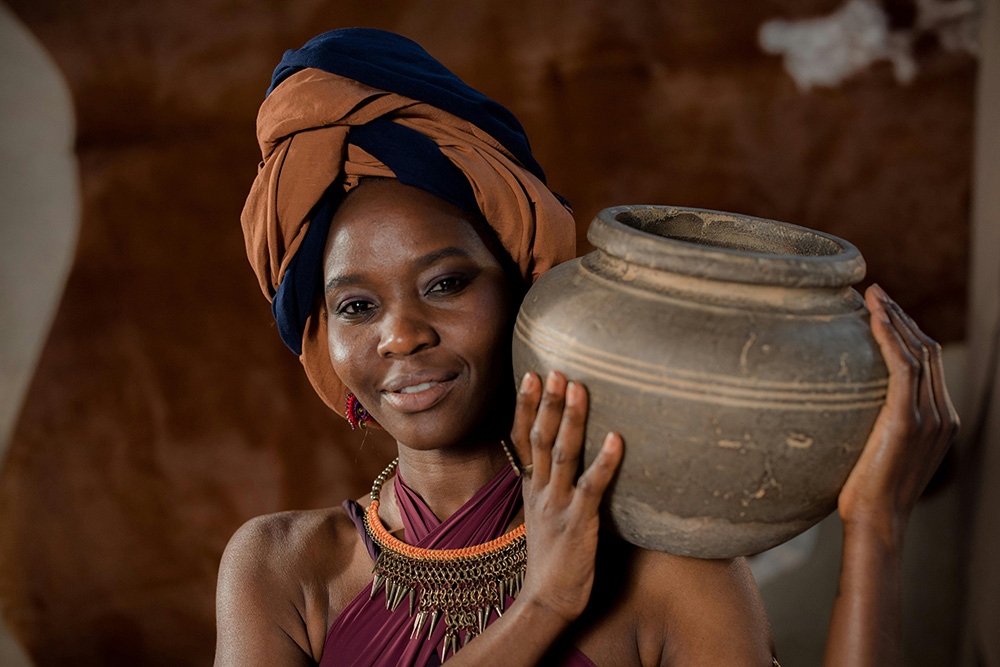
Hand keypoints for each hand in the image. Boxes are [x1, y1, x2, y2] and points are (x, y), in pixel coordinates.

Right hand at [508, 370, 622, 625]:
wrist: (546, 601)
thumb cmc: (552, 558)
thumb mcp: (542, 514)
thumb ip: (547, 485)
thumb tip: (560, 458)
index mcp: (531, 488)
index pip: (522, 438)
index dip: (525, 405)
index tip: (531, 373)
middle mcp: (540, 491)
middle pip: (540, 438)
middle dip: (548, 402)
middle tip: (556, 368)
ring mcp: (557, 506)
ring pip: (562, 454)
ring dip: (571, 419)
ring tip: (580, 387)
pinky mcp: (578, 523)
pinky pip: (592, 487)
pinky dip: (603, 462)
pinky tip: (615, 439)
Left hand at [837, 285, 958, 541]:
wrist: (873, 523)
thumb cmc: (863, 493)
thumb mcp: (874, 452)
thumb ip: (875, 425)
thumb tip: (840, 404)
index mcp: (939, 420)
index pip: (928, 362)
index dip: (907, 331)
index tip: (882, 310)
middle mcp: (941, 415)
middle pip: (928, 350)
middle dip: (902, 316)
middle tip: (875, 293)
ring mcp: (929, 418)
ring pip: (918, 352)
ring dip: (895, 318)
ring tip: (873, 296)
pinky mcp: (908, 421)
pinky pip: (904, 368)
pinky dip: (891, 338)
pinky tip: (874, 319)